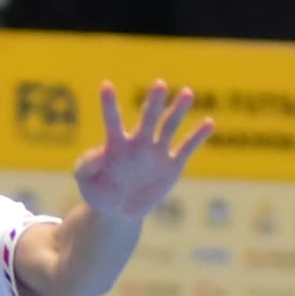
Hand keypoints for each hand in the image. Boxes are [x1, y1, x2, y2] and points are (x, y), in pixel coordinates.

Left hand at [73, 81, 212, 221]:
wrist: (119, 211)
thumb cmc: (99, 192)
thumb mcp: (86, 181)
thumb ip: (86, 167)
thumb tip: (97, 154)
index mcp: (115, 145)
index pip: (112, 121)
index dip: (108, 104)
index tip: (105, 85)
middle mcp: (138, 143)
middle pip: (147, 118)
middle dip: (153, 102)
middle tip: (159, 84)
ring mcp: (156, 152)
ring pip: (169, 127)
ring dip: (177, 111)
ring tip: (187, 93)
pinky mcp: (172, 166)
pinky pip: (186, 148)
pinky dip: (197, 136)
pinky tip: (208, 122)